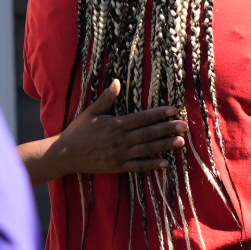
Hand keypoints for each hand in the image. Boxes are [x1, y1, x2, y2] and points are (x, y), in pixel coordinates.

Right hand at [45, 79, 188, 178]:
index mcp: (116, 124)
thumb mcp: (90, 112)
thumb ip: (106, 98)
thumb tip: (117, 81)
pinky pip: (138, 167)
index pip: (143, 117)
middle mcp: (120, 139)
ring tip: (180, 142)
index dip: (159, 114)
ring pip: (147, 149)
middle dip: (168, 129)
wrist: (66, 154)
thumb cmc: (78, 131)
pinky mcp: (117, 167)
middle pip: (149, 133)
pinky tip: (165, 163)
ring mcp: (120, 154)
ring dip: (164, 145)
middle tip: (184, 126)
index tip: (174, 110)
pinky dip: (152, 165)